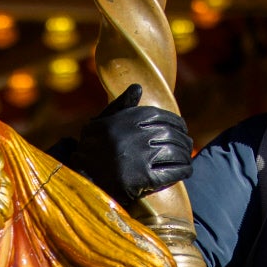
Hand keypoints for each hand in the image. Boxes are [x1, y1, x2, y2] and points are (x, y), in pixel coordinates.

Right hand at [51, 85, 192, 204]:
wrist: (80, 178)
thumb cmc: (91, 148)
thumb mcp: (101, 122)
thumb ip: (120, 105)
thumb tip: (138, 87)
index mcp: (128, 119)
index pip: (163, 116)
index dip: (177, 123)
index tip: (182, 128)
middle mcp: (137, 135)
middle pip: (172, 134)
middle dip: (183, 140)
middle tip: (187, 145)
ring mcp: (142, 157)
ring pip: (175, 152)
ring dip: (185, 155)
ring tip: (187, 158)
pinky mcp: (145, 178)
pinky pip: (172, 172)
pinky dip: (183, 170)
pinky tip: (186, 171)